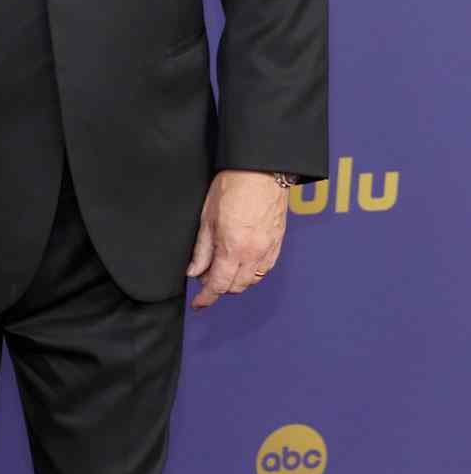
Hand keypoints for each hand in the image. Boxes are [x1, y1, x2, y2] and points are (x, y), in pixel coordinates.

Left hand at [186, 171, 287, 310]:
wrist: (262, 169)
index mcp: (233, 248)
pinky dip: (252, 272)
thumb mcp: (207, 218)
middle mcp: (253, 253)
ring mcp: (269, 248)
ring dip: (237, 281)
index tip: (199, 304)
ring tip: (223, 269)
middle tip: (206, 277)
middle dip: (219, 288)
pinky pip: (266, 268)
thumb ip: (202, 250)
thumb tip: (194, 271)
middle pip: (236, 287)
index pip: (218, 285)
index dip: (206, 298)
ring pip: (252, 280)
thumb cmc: (233, 186)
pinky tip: (243, 263)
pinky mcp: (278, 242)